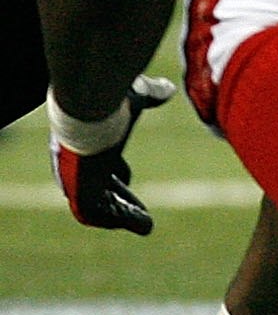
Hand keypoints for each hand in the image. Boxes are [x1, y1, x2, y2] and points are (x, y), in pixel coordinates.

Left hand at [50, 75, 173, 234]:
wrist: (88, 107)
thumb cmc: (109, 99)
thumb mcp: (134, 96)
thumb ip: (150, 94)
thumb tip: (167, 90)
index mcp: (83, 140)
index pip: (97, 162)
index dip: (114, 173)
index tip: (127, 181)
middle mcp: (75, 162)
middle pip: (98, 187)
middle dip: (119, 200)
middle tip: (139, 213)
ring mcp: (75, 177)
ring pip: (96, 204)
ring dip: (121, 215)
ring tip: (144, 224)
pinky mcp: (80, 189)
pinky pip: (94, 213)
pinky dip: (117, 220)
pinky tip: (141, 224)